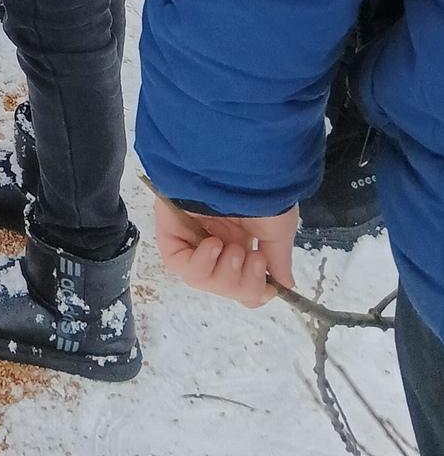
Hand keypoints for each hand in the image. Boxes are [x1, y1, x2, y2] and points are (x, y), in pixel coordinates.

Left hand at [152, 195, 297, 308]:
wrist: (241, 164)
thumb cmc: (262, 190)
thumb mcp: (277, 229)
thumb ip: (278, 260)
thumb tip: (285, 285)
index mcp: (239, 240)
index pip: (241, 284)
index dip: (254, 292)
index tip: (270, 288)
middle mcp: (214, 239)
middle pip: (223, 285)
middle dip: (243, 283)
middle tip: (254, 257)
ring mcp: (191, 235)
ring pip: (201, 278)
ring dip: (224, 275)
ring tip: (234, 250)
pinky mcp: (170, 229)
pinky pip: (178, 262)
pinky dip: (199, 264)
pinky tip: (214, 246)